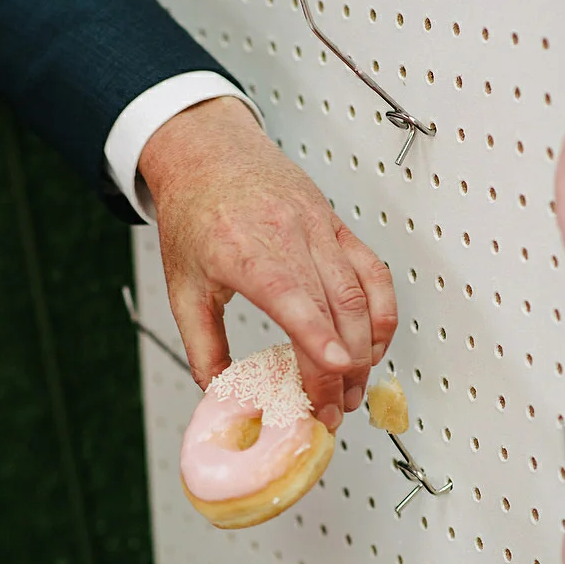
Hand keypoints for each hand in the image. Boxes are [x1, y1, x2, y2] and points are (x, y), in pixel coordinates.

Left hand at [139, 96, 397, 430]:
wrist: (208, 153)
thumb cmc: (195, 213)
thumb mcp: (182, 286)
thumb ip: (202, 345)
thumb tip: (220, 392)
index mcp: (241, 248)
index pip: (290, 295)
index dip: (317, 335)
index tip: (336, 370)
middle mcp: (287, 234)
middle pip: (332, 308)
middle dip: (341, 369)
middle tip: (332, 411)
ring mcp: (319, 227)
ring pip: (360, 294)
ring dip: (365, 350)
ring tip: (352, 389)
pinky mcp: (338, 225)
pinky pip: (373, 272)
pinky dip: (383, 313)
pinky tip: (373, 344)